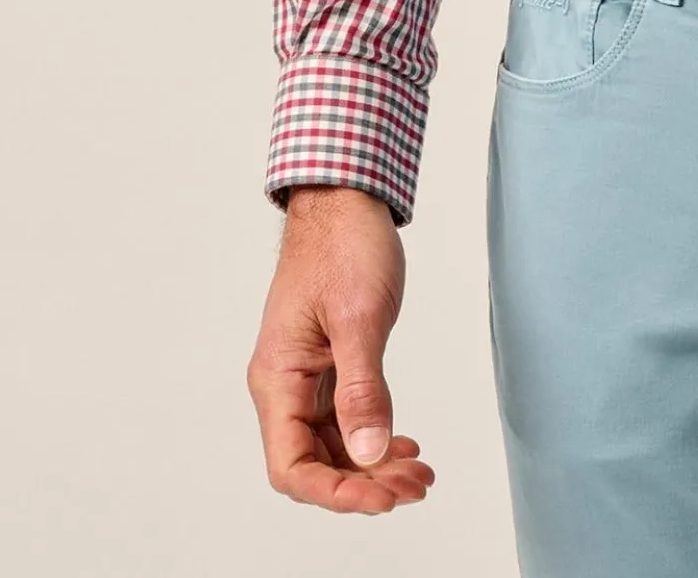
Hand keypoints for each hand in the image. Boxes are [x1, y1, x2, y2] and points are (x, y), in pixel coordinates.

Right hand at [248, 184, 436, 512]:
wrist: (346, 199)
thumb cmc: (344, 246)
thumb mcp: (359, 318)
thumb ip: (363, 389)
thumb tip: (368, 455)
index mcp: (278, 379)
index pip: (292, 466)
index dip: (336, 493)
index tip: (384, 498)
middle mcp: (286, 385)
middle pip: (315, 462)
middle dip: (364, 483)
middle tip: (416, 484)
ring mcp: (307, 376)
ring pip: (333, 444)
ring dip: (373, 463)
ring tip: (419, 472)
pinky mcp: (329, 363)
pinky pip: (345, 417)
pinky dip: (374, 435)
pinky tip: (403, 442)